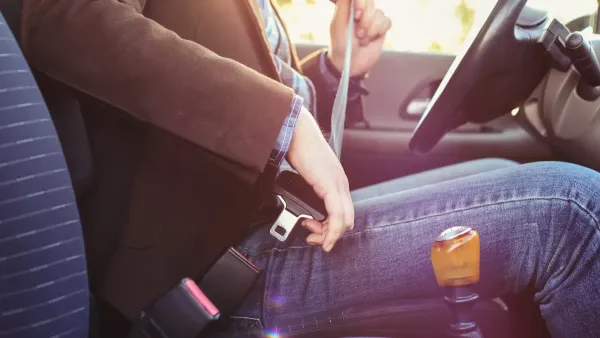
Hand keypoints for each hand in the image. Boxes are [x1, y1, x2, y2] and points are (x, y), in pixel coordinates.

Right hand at [286, 107, 353, 251]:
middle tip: (312, 236)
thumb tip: (302, 201)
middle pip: (347, 220)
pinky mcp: (330, 186)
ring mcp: (338, 185)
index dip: (331, 227)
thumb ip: (311, 187)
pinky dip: (331, 232)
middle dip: (329, 234)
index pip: (344, 212)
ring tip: (310, 233)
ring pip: (344, 221)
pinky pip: (337, 216)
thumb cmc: (299, 148)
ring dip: (328, 234)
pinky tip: (324, 239)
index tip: (313, 230)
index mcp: (337, 182)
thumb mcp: (308, 173)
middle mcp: (341, 184)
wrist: (296, 132)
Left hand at [328, 0, 391, 76]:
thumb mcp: (338, 25)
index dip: (360, 2)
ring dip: (371, 29)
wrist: (352, 63)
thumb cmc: (341, 45)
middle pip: (371, 2)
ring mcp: (372, 18)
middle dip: (365, 20)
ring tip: (362, 39)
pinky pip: (387, 21)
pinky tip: (371, 39)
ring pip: (379, 13)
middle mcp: (361, 10)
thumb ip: (343, 6)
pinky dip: (378, 32)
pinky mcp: (381, 27)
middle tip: (358, 34)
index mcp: (349, 7)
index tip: (357, 15)